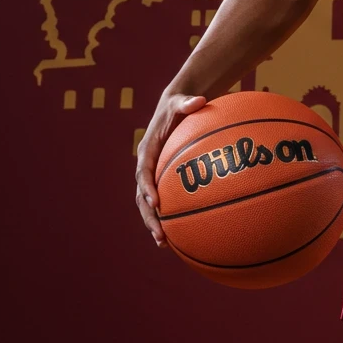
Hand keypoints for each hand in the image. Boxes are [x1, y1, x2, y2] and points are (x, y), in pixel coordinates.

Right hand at [134, 92, 206, 247]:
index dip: (147, 188)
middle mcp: (145, 165)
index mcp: (147, 150)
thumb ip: (188, 103)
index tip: (156, 202)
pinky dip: (167, 216)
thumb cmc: (178, 105)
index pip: (143, 172)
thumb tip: (200, 100)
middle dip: (149, 216)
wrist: (175, 106)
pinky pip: (163, 200)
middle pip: (142, 196)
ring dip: (153, 223)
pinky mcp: (162, 179)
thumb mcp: (181, 102)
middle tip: (160, 234)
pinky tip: (178, 234)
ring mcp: (153, 174)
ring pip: (148, 204)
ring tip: (164, 243)